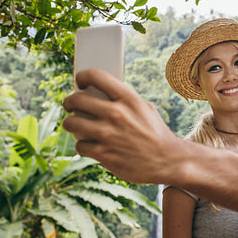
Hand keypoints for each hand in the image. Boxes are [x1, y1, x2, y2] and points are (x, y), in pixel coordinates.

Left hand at [62, 69, 178, 183]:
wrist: (168, 161)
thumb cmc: (157, 134)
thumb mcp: (146, 109)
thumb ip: (126, 101)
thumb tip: (104, 94)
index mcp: (129, 99)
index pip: (96, 76)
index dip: (83, 76)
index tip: (80, 82)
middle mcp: (117, 114)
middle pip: (77, 100)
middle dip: (69, 102)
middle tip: (70, 105)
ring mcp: (109, 135)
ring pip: (72, 123)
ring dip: (70, 124)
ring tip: (74, 125)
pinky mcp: (104, 154)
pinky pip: (80, 146)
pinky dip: (82, 146)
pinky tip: (88, 146)